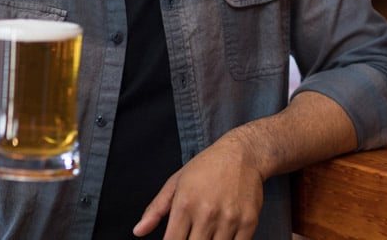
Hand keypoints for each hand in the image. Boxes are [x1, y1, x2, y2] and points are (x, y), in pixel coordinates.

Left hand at [133, 133, 263, 239]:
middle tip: (190, 237)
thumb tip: (138, 232)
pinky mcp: (249, 222)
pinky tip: (221, 237)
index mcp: (185, 203)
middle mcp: (207, 213)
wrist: (243, 154)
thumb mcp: (176, 182)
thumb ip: (156, 209)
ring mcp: (229, 219)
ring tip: (205, 234)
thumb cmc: (206, 167)